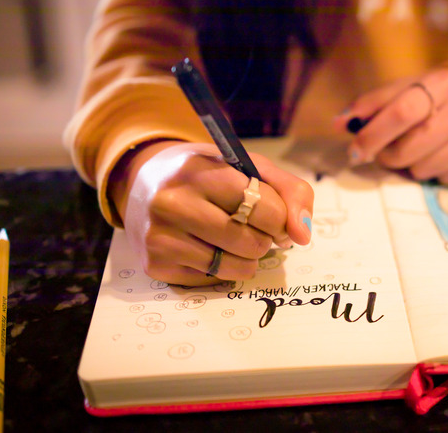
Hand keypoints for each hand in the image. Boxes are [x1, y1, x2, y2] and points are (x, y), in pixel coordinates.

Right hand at [109, 141, 313, 284]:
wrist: (145, 184)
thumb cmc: (209, 175)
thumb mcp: (250, 167)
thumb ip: (291, 192)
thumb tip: (302, 234)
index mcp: (200, 172)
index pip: (265, 208)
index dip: (280, 217)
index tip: (273, 214)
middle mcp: (173, 203)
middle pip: (252, 242)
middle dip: (265, 238)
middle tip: (252, 226)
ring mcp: (160, 237)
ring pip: (236, 266)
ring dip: (249, 258)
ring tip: (235, 238)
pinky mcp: (156, 265)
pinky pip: (214, 280)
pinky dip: (224, 269)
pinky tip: (210, 248)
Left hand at [335, 68, 447, 183]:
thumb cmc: (434, 96)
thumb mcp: (406, 89)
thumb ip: (372, 104)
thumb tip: (339, 122)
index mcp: (442, 82)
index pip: (401, 112)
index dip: (372, 135)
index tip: (355, 151)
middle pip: (411, 148)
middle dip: (389, 157)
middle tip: (386, 153)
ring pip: (427, 170)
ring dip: (412, 167)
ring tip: (419, 151)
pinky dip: (439, 174)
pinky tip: (444, 157)